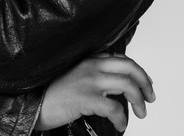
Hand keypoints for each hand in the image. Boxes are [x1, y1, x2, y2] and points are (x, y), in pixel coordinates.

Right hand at [35, 54, 154, 132]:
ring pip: (127, 85)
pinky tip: (120, 125)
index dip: (137, 71)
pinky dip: (122, 119)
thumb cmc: (51, 92)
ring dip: (139, 101)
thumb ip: (91, 74)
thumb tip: (111, 85)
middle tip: (151, 97)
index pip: (120, 59)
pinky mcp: (86, 98)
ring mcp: (89, 80)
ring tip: (141, 113)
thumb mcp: (73, 75)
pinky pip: (115, 108)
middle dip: (145, 82)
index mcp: (88, 58)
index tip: (145, 82)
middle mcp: (91, 65)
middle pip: (129, 67)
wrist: (32, 101)